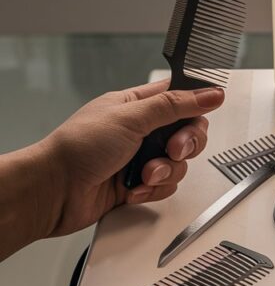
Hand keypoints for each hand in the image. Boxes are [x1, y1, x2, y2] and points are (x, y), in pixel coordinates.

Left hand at [40, 80, 224, 237]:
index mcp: (136, 105)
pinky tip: (133, 187)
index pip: (180, 98)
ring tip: (143, 173)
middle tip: (171, 149)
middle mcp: (141, 130)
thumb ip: (175, 105)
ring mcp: (140, 158)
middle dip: (185, 145)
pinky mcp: (139, 183)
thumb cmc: (77, 147)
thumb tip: (209, 94)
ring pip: (180, 163)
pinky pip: (166, 186)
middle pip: (188, 133)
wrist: (54, 191)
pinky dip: (153, 189)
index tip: (201, 115)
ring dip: (165, 171)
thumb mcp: (131, 117)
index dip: (196, 106)